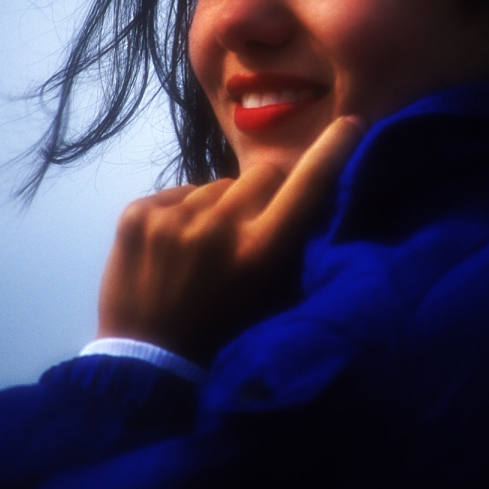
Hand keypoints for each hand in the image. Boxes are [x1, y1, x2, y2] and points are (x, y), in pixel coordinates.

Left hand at [97, 116, 364, 363]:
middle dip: (263, 192)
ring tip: (199, 251)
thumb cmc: (222, 335)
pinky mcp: (137, 214)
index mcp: (261, 252)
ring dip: (215, 209)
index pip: (308, 185)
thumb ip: (293, 248)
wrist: (147, 365)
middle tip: (248, 226)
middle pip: (261, 174)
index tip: (351, 123)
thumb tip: (308, 196)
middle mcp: (220, 226)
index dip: (333, 151)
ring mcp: (173, 218)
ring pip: (214, 187)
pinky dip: (178, 215)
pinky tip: (169, 250)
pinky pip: (176, 194)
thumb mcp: (273, 299)